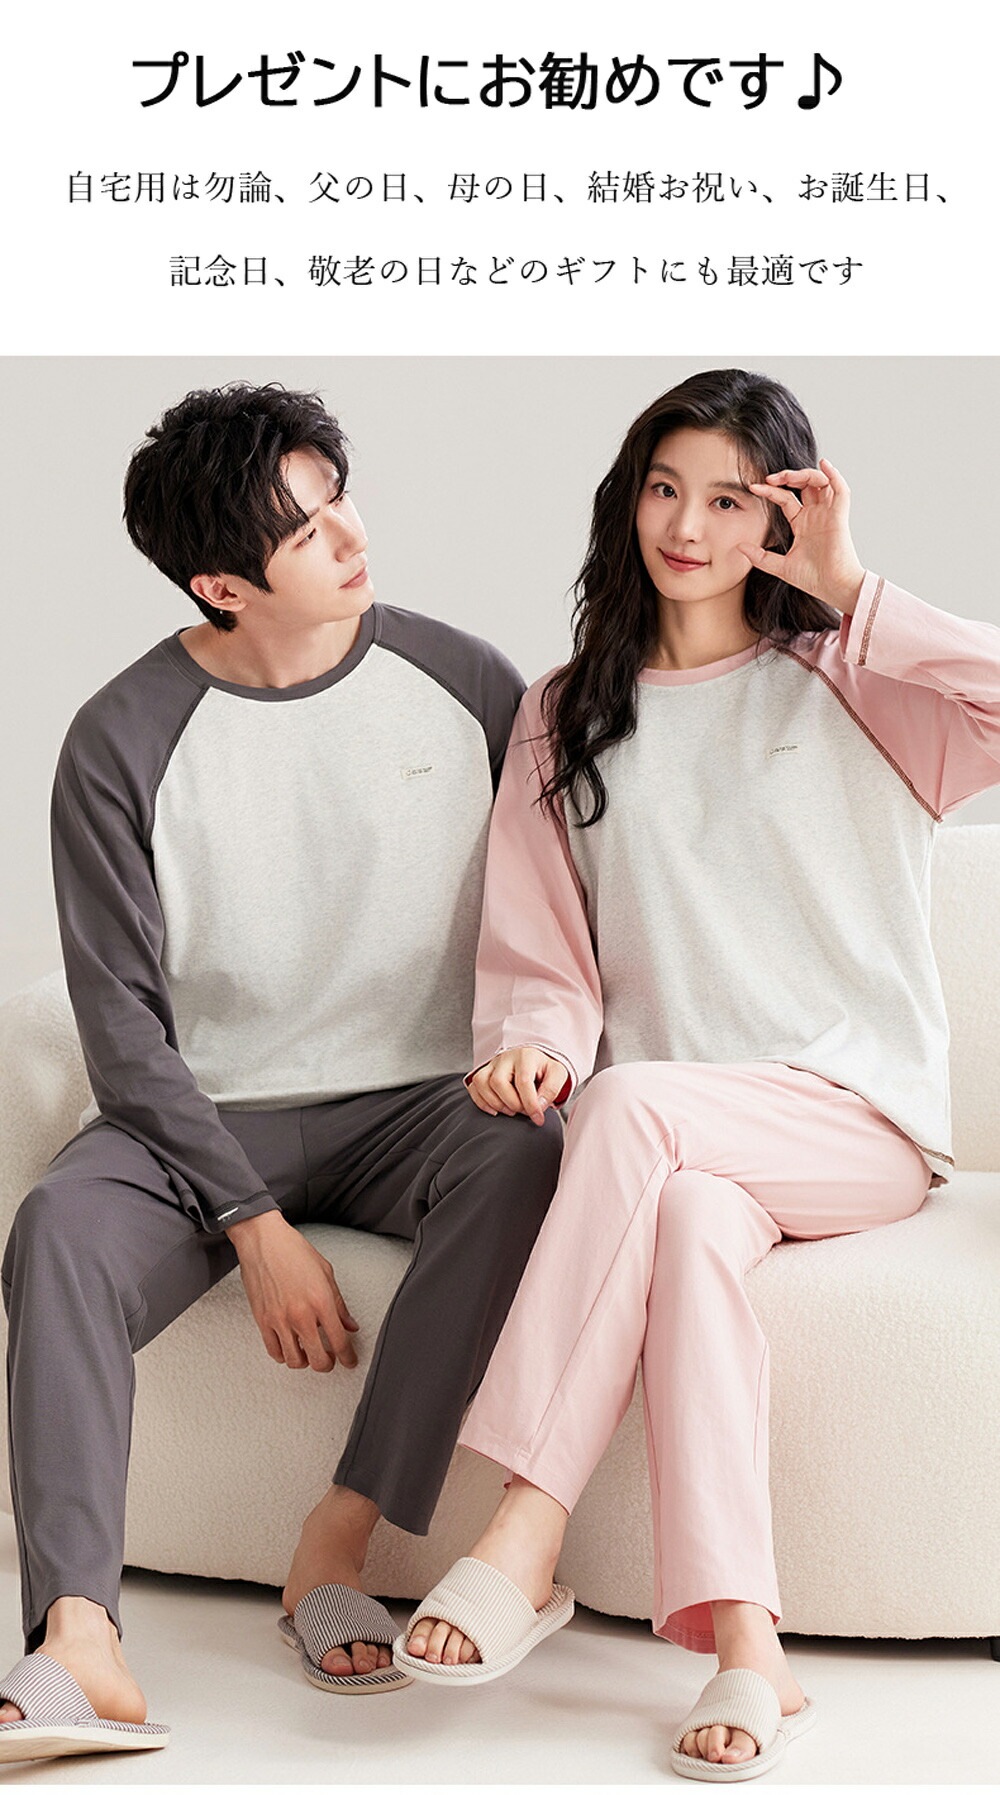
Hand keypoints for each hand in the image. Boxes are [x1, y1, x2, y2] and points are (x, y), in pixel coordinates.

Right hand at [227, 1210, 358, 1371]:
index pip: (340, 1342)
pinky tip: (290, 1349)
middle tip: (331, 1361)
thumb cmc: (293, 1250)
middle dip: (328, 1364)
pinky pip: (274, 1351)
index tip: (350, 1360)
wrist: (263, 1240)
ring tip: (310, 1354)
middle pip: (318, 1359)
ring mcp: (280, 1320)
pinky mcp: (262, 1321)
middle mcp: (301, 1314)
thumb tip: (349, 1324)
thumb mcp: (326, 1273)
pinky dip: (284, 1356)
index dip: (348, 1357)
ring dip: (306, 1362)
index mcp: (321, 1301)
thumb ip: (339, 1304)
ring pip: (295, 1360)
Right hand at [467, 1047, 570, 1123]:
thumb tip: (539, 1107)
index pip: (523, 1082)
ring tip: (511, 1110)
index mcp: (526, 1056)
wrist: (534, 1058)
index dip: (530, 1104)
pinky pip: (474, 1086)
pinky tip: (496, 1110)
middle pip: (498, 1082)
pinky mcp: (483, 1072)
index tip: (538, 1119)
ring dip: (495, 1103)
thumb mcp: (557, 1074)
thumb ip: (551, 1090)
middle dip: (512, 1103)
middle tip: (524, 1111)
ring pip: (482, 1083)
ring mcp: (491, 1065)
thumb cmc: (545, 1068)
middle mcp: (505, 1058)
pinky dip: (482, 1102)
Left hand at [739, 458, 864, 614]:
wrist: (832, 588)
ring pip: (820, 482)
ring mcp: (828, 514)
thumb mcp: (780, 567)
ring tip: (787, 476)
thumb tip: (739, 547)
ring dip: (804, 474)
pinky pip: (841, 490)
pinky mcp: (839, 517)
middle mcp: (815, 515)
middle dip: (787, 476)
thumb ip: (760, 557)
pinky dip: (834, 475)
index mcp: (802, 524)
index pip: (785, 498)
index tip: (753, 487)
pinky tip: (824, 464)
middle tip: (770, 477)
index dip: (770, 491)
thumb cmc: (813, 579)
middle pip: (804, 485)